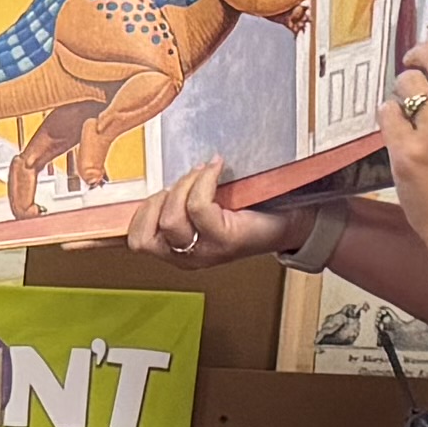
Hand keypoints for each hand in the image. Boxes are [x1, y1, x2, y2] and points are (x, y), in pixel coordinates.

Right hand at [124, 160, 322, 266]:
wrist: (289, 220)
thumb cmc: (250, 211)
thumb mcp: (205, 210)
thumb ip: (181, 203)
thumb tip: (164, 178)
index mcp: (176, 251)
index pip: (137, 242)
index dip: (139, 213)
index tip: (160, 190)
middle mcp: (187, 257)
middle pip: (148, 233)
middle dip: (161, 198)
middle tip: (186, 180)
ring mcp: (206, 252)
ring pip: (171, 219)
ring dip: (183, 186)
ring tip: (203, 173)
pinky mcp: (225, 240)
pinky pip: (199, 207)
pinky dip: (204, 180)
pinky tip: (216, 169)